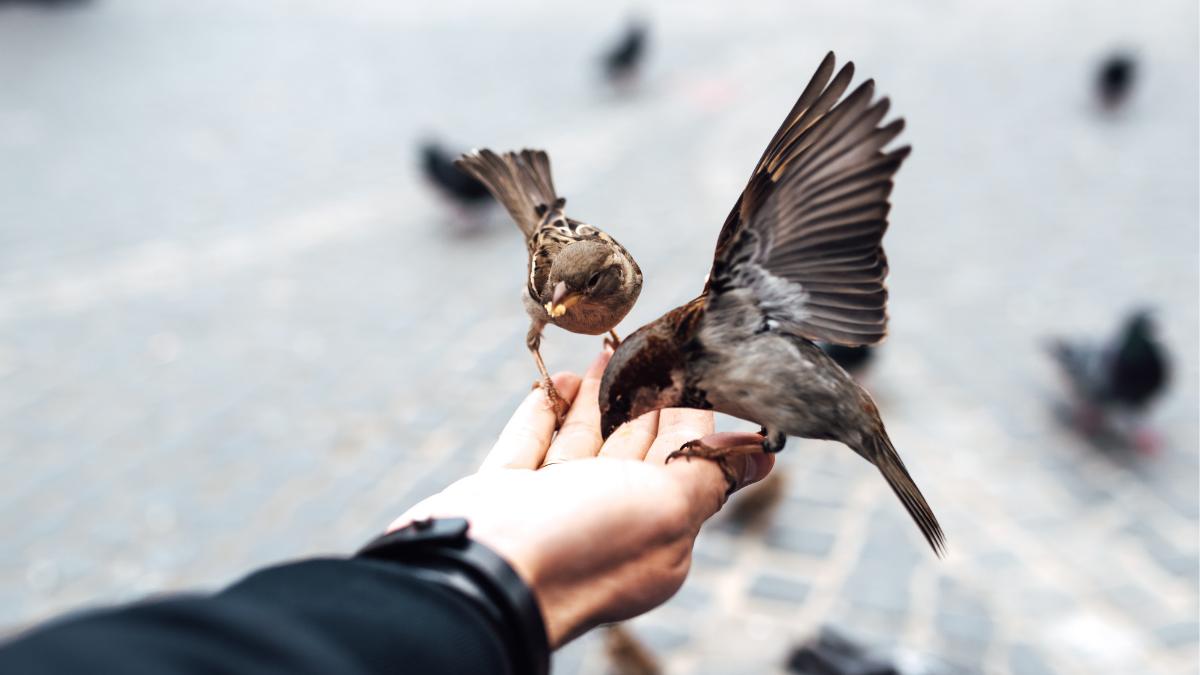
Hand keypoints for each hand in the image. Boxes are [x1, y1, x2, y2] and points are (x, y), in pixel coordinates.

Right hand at [390, 349, 774, 647]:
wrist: (478, 572)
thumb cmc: (579, 544)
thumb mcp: (665, 508)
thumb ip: (709, 474)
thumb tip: (763, 456)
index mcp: (656, 532)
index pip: (685, 460)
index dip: (690, 410)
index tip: (694, 361)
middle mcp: (606, 520)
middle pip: (633, 447)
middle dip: (644, 395)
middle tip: (651, 343)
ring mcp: (552, 506)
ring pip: (582, 441)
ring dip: (597, 396)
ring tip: (607, 348)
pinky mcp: (505, 491)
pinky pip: (530, 442)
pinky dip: (545, 410)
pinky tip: (558, 380)